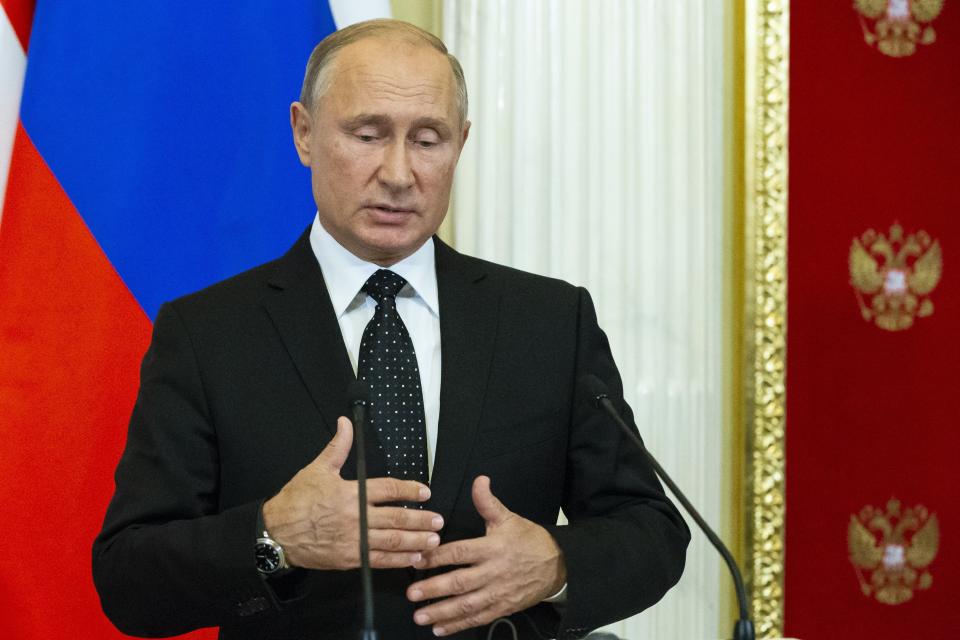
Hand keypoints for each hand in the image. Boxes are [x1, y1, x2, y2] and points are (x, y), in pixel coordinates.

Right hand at [262, 416, 443, 569]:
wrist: (275, 534)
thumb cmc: (295, 501)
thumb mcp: (317, 469)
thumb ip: (338, 447)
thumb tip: (345, 424)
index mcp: (351, 493)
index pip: (389, 489)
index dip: (410, 490)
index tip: (425, 492)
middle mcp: (356, 517)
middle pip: (397, 518)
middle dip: (421, 520)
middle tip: (438, 520)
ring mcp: (354, 540)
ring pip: (392, 541)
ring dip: (416, 541)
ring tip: (433, 541)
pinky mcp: (349, 558)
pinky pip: (379, 560)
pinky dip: (398, 560)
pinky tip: (412, 558)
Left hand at [406, 476, 565, 635]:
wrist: (558, 565)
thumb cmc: (529, 540)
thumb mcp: (508, 518)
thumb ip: (488, 502)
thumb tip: (479, 480)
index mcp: (492, 547)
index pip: (460, 552)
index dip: (438, 556)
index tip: (418, 559)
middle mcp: (493, 572)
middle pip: (460, 582)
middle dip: (434, 589)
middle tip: (411, 593)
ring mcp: (498, 592)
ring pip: (467, 605)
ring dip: (442, 612)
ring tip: (420, 616)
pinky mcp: (503, 607)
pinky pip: (478, 618)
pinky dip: (459, 625)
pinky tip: (440, 629)